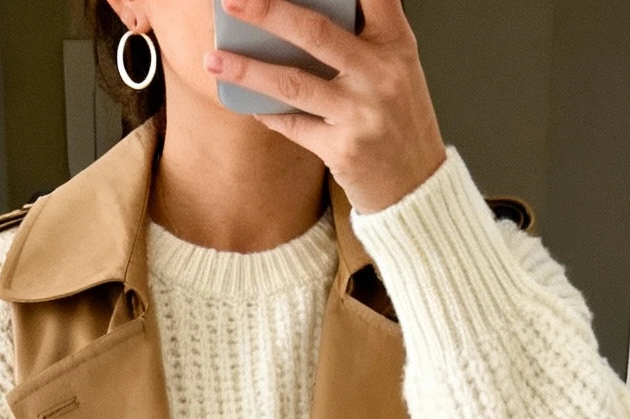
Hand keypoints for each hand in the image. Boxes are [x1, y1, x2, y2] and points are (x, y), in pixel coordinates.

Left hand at [205, 0, 445, 214]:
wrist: (417, 188)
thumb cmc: (399, 121)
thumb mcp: (395, 70)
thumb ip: (363, 38)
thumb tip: (297, 17)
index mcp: (397, 44)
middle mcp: (380, 75)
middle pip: (315, 32)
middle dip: (268, 12)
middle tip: (231, 1)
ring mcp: (361, 114)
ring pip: (293, 83)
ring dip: (247, 70)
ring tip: (213, 60)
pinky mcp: (343, 150)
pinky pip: (292, 125)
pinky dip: (265, 112)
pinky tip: (245, 102)